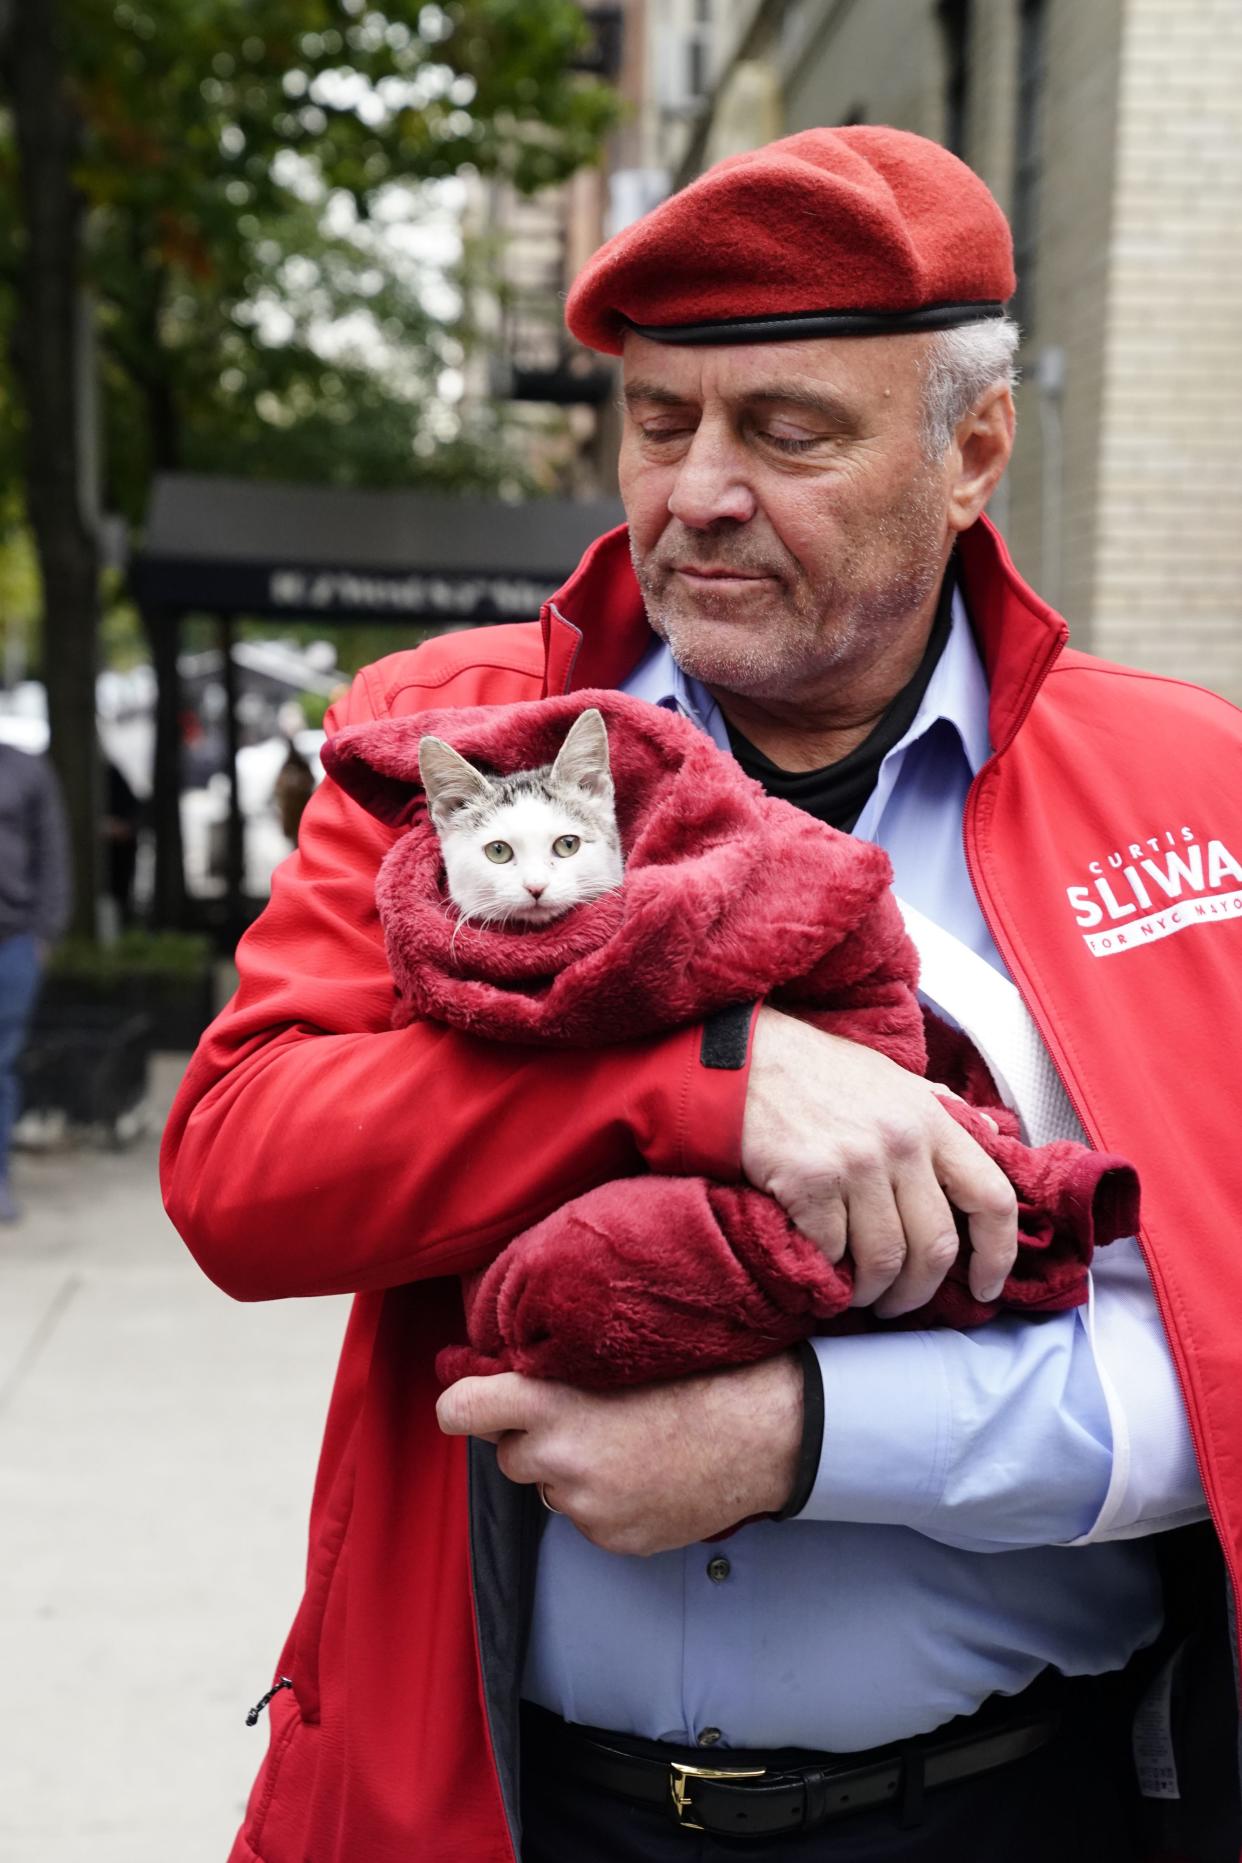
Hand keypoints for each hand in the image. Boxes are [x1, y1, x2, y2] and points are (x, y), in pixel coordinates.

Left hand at [436, 1356, 802, 1554]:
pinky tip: (647, 1477)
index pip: (460, 1411)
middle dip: (534, 1441)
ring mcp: (584, 1506)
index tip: (469, 1406)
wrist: (760, 1431)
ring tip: (629, 1447)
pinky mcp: (612, 1538)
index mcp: (550, 1401)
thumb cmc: (694, 1376)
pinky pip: (589, 1519)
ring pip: (551, 1489)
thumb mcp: (614, 1353)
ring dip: (573, 1474)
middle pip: (508, 1455)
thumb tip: (505, 1372)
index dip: (463, 1407)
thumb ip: (554, 1370)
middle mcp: (557, 1458)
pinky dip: (608, 1503)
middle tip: (584, 1420)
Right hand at [740, 1007, 1017, 1316]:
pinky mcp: (809, 1180)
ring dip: (872, 1291)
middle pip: (936, 1246)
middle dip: (919, 1291)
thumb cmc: (815, 1071)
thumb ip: (942, 1109)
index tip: (985, 1287)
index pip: (993, 1198)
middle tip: (899, 1303)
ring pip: (884, 1260)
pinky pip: (832, 1251)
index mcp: (931, 1120)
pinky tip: (820, 1263)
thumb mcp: (891, 1079)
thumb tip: (992, 1135)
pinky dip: (828, 1269)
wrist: (742, 1060)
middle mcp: (901, 1143)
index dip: (997, 1256)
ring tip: (857, 1291)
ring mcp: (856, 1163)